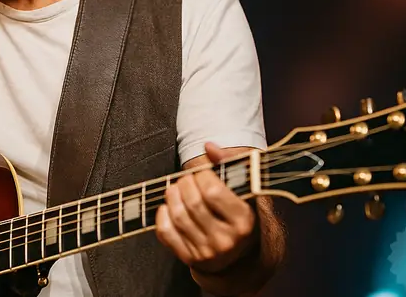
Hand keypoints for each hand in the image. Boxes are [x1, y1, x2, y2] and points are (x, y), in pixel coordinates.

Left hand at [155, 143, 258, 273]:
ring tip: (175, 188)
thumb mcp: (242, 192)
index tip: (201, 172)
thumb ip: (229, 165)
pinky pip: (166, 232)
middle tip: (186, 179)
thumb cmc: (238, 214)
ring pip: (178, 216)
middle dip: (184, 183)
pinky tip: (168, 206)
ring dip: (171, 195)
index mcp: (244, 221)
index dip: (202, 175)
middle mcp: (227, 241)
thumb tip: (208, 146)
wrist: (237, 255)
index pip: (213, 192)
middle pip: (193, 203)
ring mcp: (207, 253)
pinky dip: (162, 215)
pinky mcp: (190, 259)